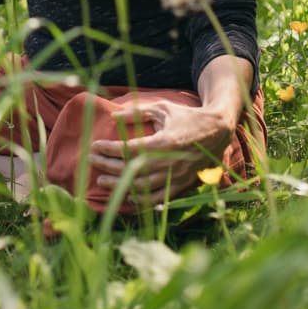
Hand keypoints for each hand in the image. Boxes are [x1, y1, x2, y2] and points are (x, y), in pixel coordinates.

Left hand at [88, 99, 234, 206]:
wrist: (216, 132)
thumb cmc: (186, 117)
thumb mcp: (163, 108)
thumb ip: (138, 112)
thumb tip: (113, 116)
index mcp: (164, 142)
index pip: (130, 149)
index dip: (109, 149)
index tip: (94, 145)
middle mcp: (169, 163)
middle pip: (132, 170)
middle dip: (108, 166)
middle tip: (91, 161)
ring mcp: (175, 177)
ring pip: (142, 188)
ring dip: (119, 186)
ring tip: (101, 182)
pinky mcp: (180, 185)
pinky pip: (157, 198)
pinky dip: (140, 200)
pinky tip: (126, 196)